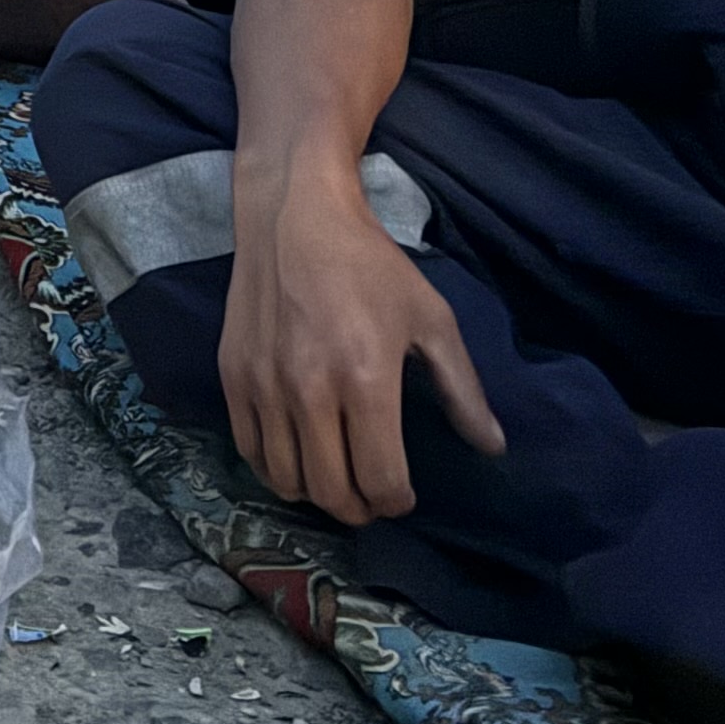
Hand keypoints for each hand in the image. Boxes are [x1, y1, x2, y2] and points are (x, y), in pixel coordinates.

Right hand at [218, 158, 505, 525]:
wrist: (293, 214)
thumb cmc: (370, 265)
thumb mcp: (430, 319)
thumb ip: (462, 389)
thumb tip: (492, 447)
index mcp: (366, 379)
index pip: (380, 479)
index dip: (397, 501)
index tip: (403, 494)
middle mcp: (310, 391)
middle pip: (331, 492)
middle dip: (360, 509)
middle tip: (372, 497)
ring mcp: (264, 386)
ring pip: (286, 481)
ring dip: (316, 495)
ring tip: (336, 480)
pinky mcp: (232, 376)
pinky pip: (250, 451)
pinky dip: (275, 470)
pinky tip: (298, 457)